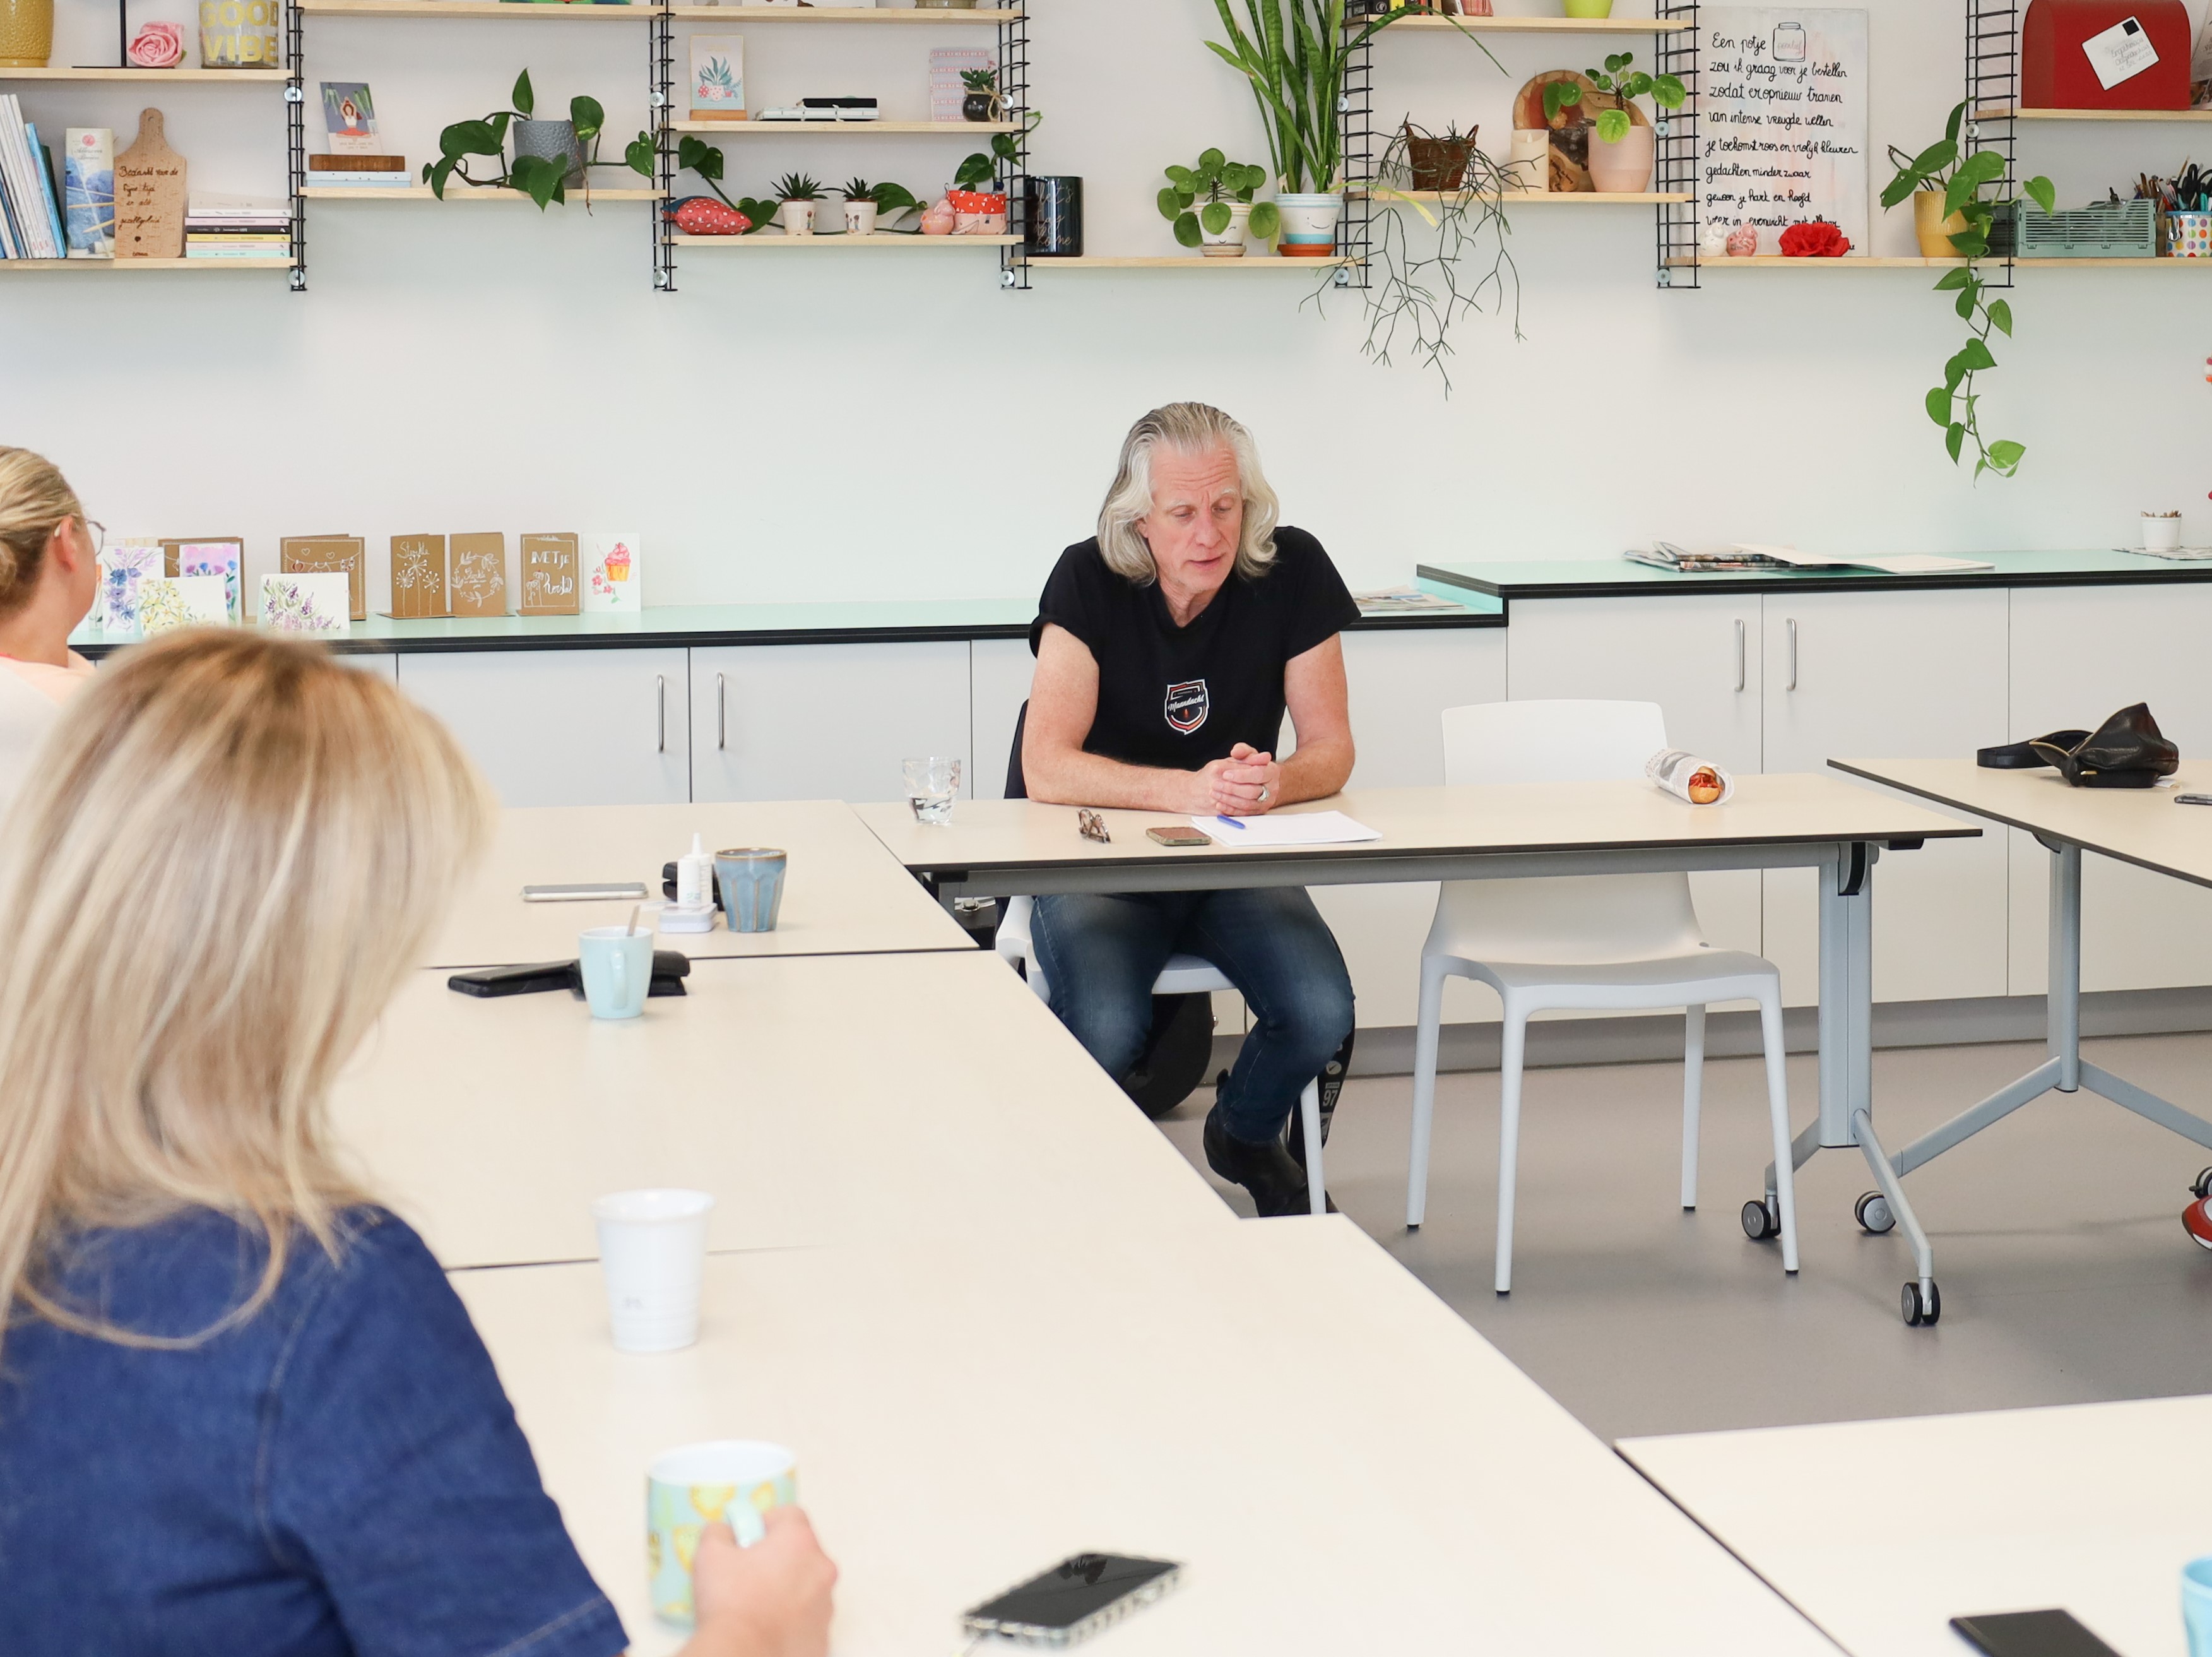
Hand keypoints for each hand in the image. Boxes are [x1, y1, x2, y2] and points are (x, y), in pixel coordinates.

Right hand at [688, 1507, 837, 1656]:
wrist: (740, 1654)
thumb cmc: (728, 1601)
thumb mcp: (711, 1554)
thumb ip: (720, 1532)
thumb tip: (726, 1532)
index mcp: (800, 1542)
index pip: (790, 1516)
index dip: (766, 1524)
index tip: (748, 1542)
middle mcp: (822, 1569)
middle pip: (802, 1552)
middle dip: (778, 1559)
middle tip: (750, 1576)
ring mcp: (826, 1606)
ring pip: (807, 1587)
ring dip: (788, 1591)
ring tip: (757, 1608)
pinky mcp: (822, 1639)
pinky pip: (808, 1621)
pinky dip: (793, 1623)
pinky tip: (769, 1630)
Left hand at [1210, 743, 1282, 815]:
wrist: (1262, 782)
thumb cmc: (1253, 767)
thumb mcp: (1248, 755)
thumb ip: (1242, 750)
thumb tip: (1236, 751)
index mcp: (1272, 772)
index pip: (1258, 774)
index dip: (1241, 775)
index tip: (1226, 774)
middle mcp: (1272, 788)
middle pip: (1252, 791)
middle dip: (1231, 788)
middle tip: (1216, 784)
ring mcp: (1266, 802)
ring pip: (1247, 804)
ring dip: (1228, 799)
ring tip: (1214, 793)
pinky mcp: (1258, 811)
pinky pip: (1244, 813)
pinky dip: (1230, 809)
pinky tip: (1219, 803)